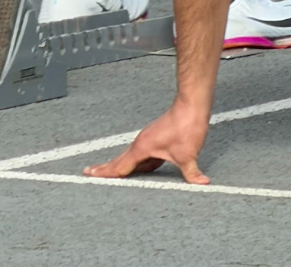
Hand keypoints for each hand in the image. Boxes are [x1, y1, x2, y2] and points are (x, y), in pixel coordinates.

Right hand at [85, 104, 209, 181]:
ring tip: (106, 172)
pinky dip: (135, 164)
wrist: (191, 107)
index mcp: (142, 148)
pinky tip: (138, 171)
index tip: (91, 175)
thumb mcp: (188, 154)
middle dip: (104, 167)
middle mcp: (141, 144)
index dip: (106, 173)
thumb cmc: (186, 127)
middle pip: (118, 159)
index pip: (121, 165)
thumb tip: (201, 184)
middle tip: (88, 172)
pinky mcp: (155, 140)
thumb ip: (192, 172)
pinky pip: (141, 156)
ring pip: (129, 157)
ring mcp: (147, 141)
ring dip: (118, 165)